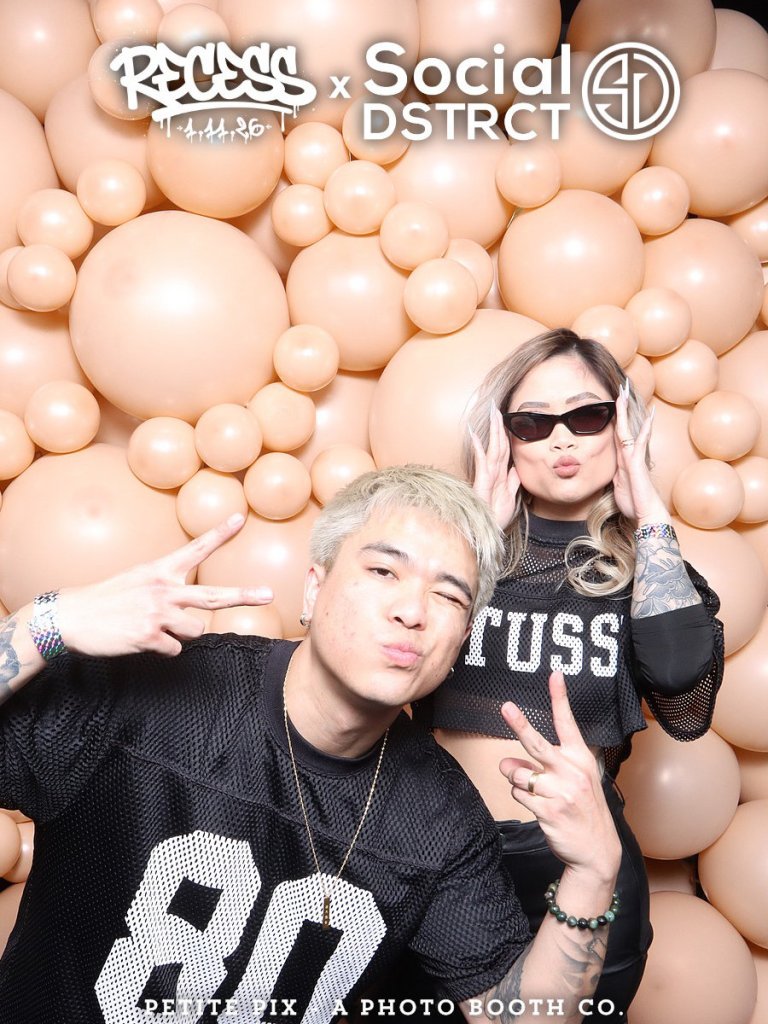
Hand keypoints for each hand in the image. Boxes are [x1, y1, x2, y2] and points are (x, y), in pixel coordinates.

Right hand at [56, 514, 271, 657]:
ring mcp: (157, 613)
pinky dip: (163, 648)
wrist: (72, 617)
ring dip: (181, 633)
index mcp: (161, 571)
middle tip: (268, 594)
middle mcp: (163, 589)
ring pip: (196, 630)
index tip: (240, 518)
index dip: (219, 533)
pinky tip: (143, 640)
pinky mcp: (149, 637)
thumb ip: (167, 586)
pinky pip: (174, 649)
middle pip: (213, 595)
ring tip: (156, 628)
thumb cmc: (107, 598)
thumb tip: (190, 606)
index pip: (196, 548)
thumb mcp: (137, 579)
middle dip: (243, 595)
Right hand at [470, 404, 519, 530]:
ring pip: (492, 449)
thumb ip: (513, 482)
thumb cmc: (494, 518)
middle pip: (498, 444)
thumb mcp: (509, 498)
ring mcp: (486, 477)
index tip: (506, 418)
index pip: (504, 450)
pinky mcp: (481, 484)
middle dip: (498, 425)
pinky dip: (479, 449)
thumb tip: (517, 468)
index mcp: (499, 475)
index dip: (505, 434)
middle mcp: (492, 473)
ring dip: (492, 430)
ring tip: (491, 413)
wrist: (486, 534)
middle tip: (496, 407)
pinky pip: (482, 463)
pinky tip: (476, 436)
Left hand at [499, 672, 620, 879]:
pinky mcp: (548, 810)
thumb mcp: (571, 782)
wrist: (596, 850)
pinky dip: (521, 798)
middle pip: (537, 744)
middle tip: (506, 707)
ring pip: (519, 774)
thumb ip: (541, 766)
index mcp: (580, 759)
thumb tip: (506, 762)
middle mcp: (571, 771)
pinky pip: (518, 794)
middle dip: (519, 724)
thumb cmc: (582, 809)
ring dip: (518, 781)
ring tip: (536, 792)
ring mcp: (560, 791)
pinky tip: (538, 807)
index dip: (560, 698)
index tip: (555, 675)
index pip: (567, 723)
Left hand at [612, 382, 668, 524]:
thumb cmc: (632, 503)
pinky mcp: (637, 463)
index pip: (617, 434)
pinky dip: (644, 429)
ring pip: (629, 429)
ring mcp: (634, 457)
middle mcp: (629, 455)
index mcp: (622, 459)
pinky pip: (639, 442)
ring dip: (627, 411)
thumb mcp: (617, 486)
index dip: (616, 419)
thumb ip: (615, 474)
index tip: (614, 404)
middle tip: (621, 388)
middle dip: (622, 408)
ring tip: (625, 393)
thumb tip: (612, 470)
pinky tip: (649, 416)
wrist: (645, 514)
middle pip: (624, 426)